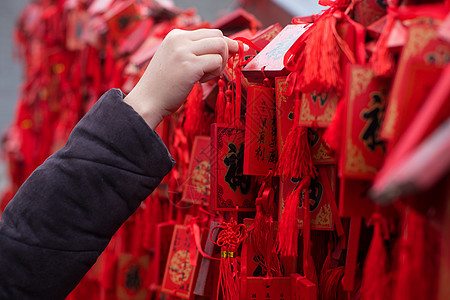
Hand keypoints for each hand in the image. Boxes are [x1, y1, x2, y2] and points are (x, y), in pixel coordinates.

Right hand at [124, 29, 238, 129]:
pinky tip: (200, 81)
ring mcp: (184, 51)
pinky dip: (215, 73)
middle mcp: (179, 39)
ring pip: (221, 46)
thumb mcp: (175, 58)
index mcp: (175, 35)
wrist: (147, 101)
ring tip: (206, 76)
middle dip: (225, 53)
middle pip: (218, 36)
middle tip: (215, 69)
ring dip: (220, 63)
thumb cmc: (163, 85)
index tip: (226, 56)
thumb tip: (225, 45)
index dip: (222, 45)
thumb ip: (193, 50)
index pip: (209, 32)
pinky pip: (217, 62)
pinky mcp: (190, 66)